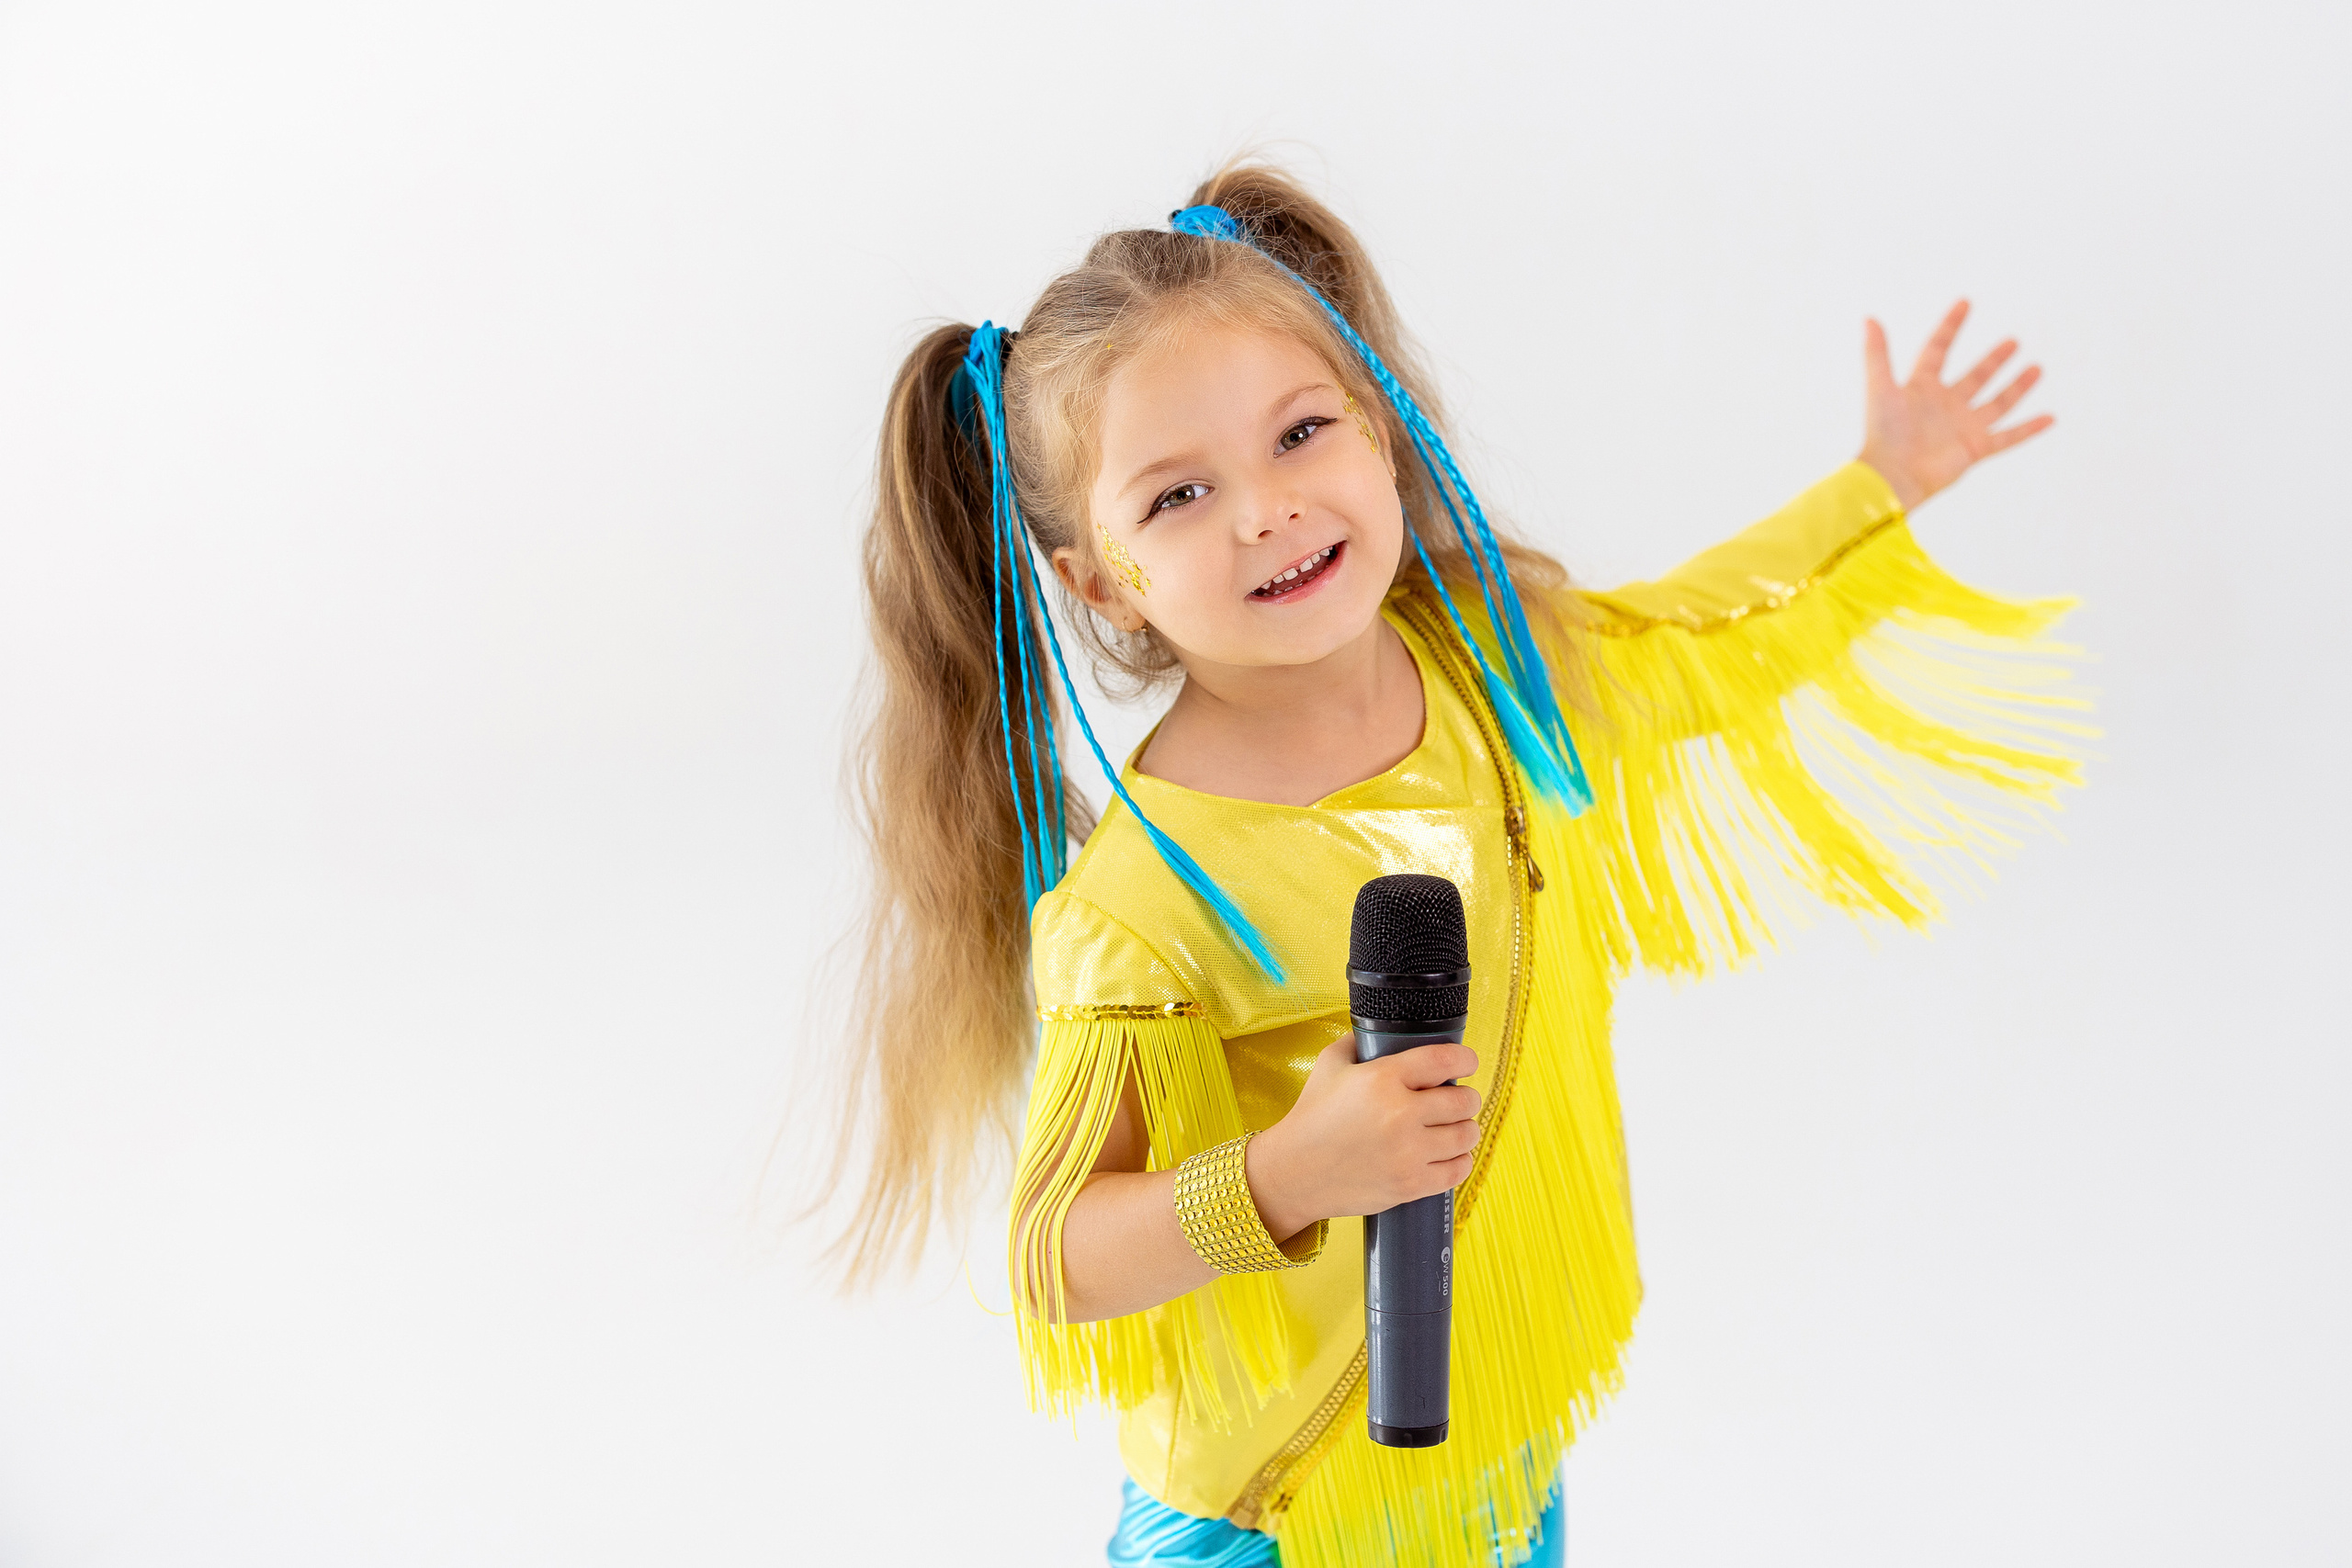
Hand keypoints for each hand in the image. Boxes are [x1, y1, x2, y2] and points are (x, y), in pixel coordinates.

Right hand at [1248, 1037, 1481, 1239]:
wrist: (1294, 1171)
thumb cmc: (1311, 1117)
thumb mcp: (1329, 1065)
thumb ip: (1357, 1043)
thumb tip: (1381, 1035)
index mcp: (1383, 1079)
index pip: (1444, 1061)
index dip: (1465, 1059)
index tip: (1467, 1063)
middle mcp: (1400, 1114)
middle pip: (1463, 1100)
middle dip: (1466, 1097)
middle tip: (1458, 1100)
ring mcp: (1408, 1153)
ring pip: (1466, 1135)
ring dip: (1465, 1128)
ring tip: (1455, 1128)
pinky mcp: (1410, 1184)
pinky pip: (1458, 1170)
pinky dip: (1460, 1160)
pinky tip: (1450, 1155)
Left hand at [1859, 300, 2053, 511]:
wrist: (1892, 476)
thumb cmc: (1882, 433)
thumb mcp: (1880, 387)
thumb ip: (1876, 353)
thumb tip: (1869, 318)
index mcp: (1921, 388)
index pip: (1938, 350)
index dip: (1950, 327)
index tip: (1965, 302)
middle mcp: (1944, 406)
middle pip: (1974, 377)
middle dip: (1993, 360)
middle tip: (2012, 341)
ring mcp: (1962, 427)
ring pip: (1997, 403)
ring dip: (2017, 386)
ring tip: (2037, 368)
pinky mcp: (1975, 449)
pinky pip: (2008, 437)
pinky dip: (2029, 429)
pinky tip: (2050, 417)